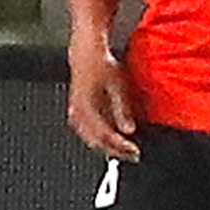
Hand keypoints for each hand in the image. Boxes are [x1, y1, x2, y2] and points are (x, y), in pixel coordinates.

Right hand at [67, 42, 139, 161]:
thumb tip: (129, 130)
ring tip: (125, 149)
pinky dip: (101, 139)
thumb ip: (122, 109)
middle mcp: (77, 114)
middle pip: (96, 142)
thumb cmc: (102, 66)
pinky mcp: (76, 113)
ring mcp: (74, 115)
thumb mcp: (117, 85)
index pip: (104, 135)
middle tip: (133, 154)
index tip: (135, 151)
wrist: (86, 55)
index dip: (120, 146)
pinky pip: (87, 133)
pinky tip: (113, 140)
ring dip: (108, 147)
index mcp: (86, 108)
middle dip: (116, 150)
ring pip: (91, 140)